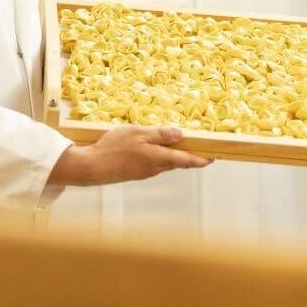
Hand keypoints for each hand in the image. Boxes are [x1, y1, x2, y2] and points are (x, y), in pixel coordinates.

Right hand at [49, 125, 211, 185]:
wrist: (92, 168)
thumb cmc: (114, 147)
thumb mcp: (138, 133)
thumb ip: (160, 134)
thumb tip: (180, 135)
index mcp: (159, 158)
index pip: (187, 160)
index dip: (202, 159)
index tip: (213, 157)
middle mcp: (155, 168)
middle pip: (178, 162)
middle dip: (189, 155)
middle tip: (198, 146)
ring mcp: (145, 172)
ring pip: (165, 163)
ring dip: (172, 155)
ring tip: (176, 142)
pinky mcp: (135, 173)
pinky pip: (153, 163)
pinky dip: (159, 156)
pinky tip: (152, 147)